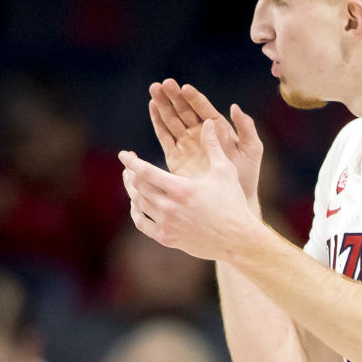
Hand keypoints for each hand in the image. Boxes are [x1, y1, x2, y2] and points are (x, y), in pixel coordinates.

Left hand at [120, 120, 265, 261]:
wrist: (237, 239)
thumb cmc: (233, 203)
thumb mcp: (225, 171)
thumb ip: (213, 146)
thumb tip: (208, 121)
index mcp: (182, 189)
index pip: (145, 172)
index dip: (131, 162)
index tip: (124, 154)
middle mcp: (170, 208)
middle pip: (138, 187)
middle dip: (130, 174)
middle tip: (129, 166)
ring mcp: (167, 225)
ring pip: (138, 204)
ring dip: (132, 191)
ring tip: (131, 181)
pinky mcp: (167, 238)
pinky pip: (142, 224)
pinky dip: (136, 212)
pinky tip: (137, 204)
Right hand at [148, 79, 263, 201]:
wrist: (234, 200)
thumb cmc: (247, 175)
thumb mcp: (252, 150)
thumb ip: (246, 128)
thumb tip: (235, 107)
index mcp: (218, 129)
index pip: (203, 109)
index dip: (194, 98)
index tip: (185, 88)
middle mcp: (201, 134)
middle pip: (185, 110)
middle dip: (174, 97)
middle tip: (164, 83)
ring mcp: (187, 144)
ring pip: (172, 120)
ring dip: (163, 105)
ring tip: (154, 89)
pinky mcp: (175, 157)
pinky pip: (165, 136)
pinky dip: (158, 122)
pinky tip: (153, 106)